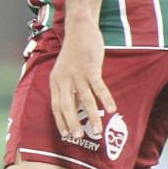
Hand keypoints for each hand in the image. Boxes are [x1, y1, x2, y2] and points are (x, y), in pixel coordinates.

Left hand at [49, 24, 115, 142]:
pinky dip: (105, 99)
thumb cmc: (74, 52)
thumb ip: (68, 87)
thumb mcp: (65, 70)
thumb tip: (75, 106)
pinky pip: (99, 87)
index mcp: (55, 82)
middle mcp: (63, 80)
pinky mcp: (90, 68)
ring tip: (98, 130)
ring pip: (85, 100)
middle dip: (73, 124)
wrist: (79, 30)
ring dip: (92, 116)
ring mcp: (77, 75)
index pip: (56, 107)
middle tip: (78, 138)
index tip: (66, 135)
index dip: (61, 121)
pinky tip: (112, 109)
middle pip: (67, 107)